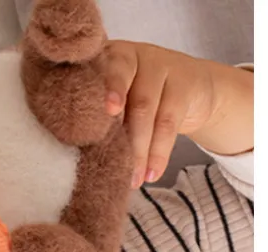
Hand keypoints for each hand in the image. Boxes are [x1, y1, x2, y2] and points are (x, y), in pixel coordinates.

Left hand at [104, 40, 253, 187]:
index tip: (98, 111)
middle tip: (109, 157)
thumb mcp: (117, 102)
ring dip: (138, 150)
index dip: (92, 89)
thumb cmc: (137, 101)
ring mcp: (159, 64)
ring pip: (143, 109)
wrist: (194, 88)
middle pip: (120, 87)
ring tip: (133, 180)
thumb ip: (97, 117)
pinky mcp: (184, 82)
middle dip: (113, 125)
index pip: (93, 70)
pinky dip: (158, 153)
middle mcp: (129, 56)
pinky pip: (168, 122)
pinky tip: (152, 174)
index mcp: (103, 59)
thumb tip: (73, 159)